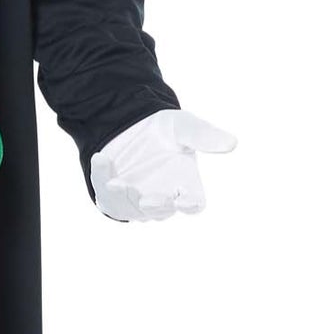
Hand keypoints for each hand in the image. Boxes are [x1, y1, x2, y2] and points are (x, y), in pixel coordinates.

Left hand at [89, 108, 236, 221]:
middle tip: (147, 199)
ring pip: (131, 210)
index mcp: (185, 185)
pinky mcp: (113, 197)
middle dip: (154, 206)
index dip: (190, 205)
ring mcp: (136, 200)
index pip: (193, 204)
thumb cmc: (164, 128)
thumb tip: (232, 143)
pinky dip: (101, 179)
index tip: (184, 201)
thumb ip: (204, 135)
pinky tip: (101, 159)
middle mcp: (162, 197)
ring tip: (115, 182)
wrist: (130, 122)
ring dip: (124, 198)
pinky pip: (106, 198)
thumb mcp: (183, 126)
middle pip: (161, 211)